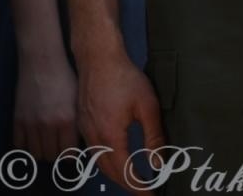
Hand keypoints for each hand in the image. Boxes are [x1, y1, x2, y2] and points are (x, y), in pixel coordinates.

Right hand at [13, 50, 77, 161]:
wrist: (43, 63)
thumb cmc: (66, 78)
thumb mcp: (80, 99)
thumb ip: (79, 121)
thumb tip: (83, 141)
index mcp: (68, 120)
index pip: (68, 153)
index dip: (72, 157)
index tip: (73, 154)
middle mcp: (49, 125)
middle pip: (51, 156)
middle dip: (57, 155)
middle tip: (61, 149)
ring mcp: (31, 123)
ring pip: (35, 153)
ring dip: (42, 152)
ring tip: (49, 144)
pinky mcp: (18, 120)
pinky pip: (19, 145)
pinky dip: (26, 146)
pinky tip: (34, 139)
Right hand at [75, 50, 163, 186]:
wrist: (98, 59)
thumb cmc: (125, 79)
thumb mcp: (148, 106)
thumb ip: (154, 137)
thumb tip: (159, 163)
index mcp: (110, 136)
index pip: (124, 172)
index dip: (138, 186)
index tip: (151, 194)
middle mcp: (94, 138)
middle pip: (108, 172)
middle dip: (127, 185)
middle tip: (145, 191)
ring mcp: (85, 132)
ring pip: (99, 163)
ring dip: (115, 175)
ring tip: (133, 180)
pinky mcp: (83, 124)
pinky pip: (94, 152)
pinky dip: (106, 162)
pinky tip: (116, 160)